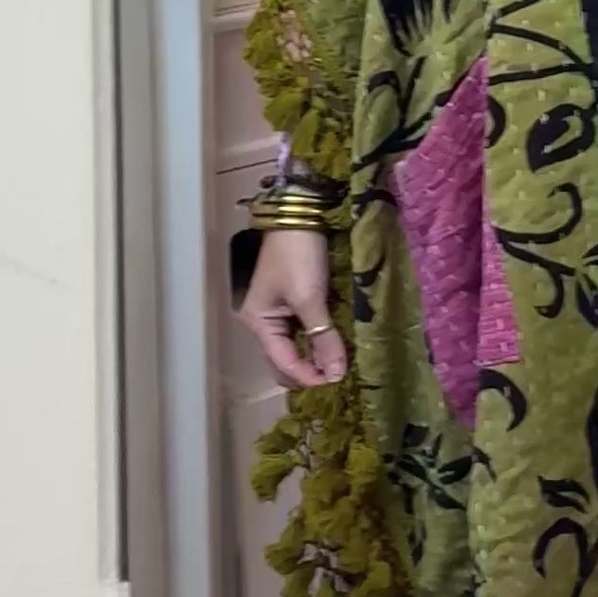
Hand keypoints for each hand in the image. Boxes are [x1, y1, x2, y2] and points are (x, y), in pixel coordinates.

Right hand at [241, 228, 348, 390]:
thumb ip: (322, 337)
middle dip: (308, 371)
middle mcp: (263, 321)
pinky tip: (333, 346)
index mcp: (259, 322)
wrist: (300, 213)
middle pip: (283, 359)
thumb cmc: (298, 256)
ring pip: (294, 346)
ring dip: (314, 357)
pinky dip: (316, 341)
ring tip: (338, 365)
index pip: (282, 362)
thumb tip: (336, 374)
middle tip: (337, 377)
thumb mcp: (310, 298)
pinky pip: (301, 331)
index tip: (335, 383)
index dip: (308, 376)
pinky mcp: (292, 300)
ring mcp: (277, 311)